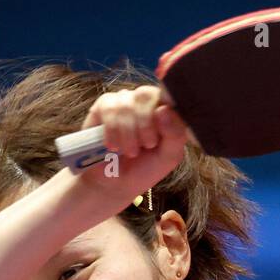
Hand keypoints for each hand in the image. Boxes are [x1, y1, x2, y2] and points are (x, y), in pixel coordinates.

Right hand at [72, 85, 190, 211]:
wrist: (115, 184)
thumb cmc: (144, 169)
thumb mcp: (168, 157)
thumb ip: (175, 134)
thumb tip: (163, 109)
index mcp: (166, 109)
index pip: (168, 94)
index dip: (163, 114)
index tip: (157, 138)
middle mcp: (145, 100)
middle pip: (146, 95)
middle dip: (145, 126)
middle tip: (145, 147)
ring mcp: (124, 100)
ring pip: (127, 104)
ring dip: (128, 133)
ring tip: (129, 152)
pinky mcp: (104, 105)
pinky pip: (109, 109)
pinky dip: (112, 131)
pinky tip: (114, 146)